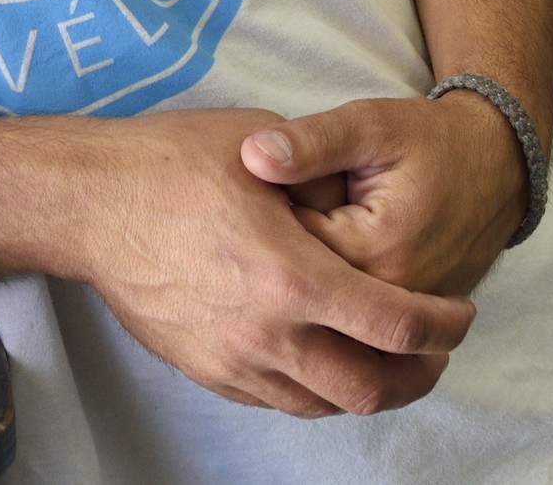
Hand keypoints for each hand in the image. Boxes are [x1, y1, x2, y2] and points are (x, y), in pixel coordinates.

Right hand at [66, 105, 474, 418]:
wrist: (92, 202)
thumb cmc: (173, 161)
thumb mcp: (261, 147)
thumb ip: (319, 183)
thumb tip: (356, 206)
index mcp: (292, 276)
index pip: (396, 325)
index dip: (443, 325)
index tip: (460, 313)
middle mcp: (270, 334)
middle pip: (372, 388)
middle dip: (418, 374)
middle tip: (434, 348)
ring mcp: (236, 362)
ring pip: (326, 404)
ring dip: (369, 386)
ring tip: (385, 356)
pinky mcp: (209, 371)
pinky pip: (280, 401)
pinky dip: (316, 387)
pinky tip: (322, 354)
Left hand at [239, 93, 528, 297]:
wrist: (497, 167)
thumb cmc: (428, 140)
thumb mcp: (368, 124)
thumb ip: (310, 142)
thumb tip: (252, 157)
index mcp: (373, 252)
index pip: (286, 250)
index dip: (266, 215)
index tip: (270, 185)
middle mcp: (390, 299)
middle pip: (305, 286)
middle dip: (285, 246)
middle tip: (292, 202)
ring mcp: (404, 319)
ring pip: (329, 304)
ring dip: (309, 269)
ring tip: (313, 222)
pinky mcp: (410, 324)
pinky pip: (355, 315)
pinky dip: (335, 284)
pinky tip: (330, 246)